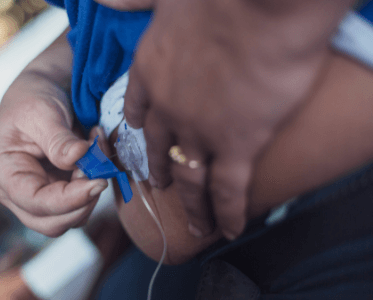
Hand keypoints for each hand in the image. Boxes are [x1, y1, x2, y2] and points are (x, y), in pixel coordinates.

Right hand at [0, 76, 107, 236]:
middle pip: (52, 223)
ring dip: (92, 192)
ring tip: (96, 153)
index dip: (69, 200)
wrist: (42, 90)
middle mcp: (18, 193)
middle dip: (81, 202)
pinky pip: (83, 202)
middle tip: (98, 169)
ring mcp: (40, 195)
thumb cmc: (32, 98)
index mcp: (4, 174)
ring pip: (72, 217)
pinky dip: (95, 184)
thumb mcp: (42, 112)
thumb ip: (58, 140)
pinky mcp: (60, 191)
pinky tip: (97, 157)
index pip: (35, 203)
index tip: (97, 182)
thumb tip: (79, 158)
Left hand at [94, 0, 350, 238]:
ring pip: (191, 179)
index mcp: (151, 73)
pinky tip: (231, 229)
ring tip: (194, 225)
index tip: (140, 139)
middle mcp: (168, 107)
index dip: (138, 128)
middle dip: (159, 172)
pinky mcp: (237, 143)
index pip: (137, 110)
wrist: (259, 3)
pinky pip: (228, 189)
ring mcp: (199, 130)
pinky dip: (230, 214)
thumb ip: (131, 0)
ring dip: (193, 206)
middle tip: (160, 188)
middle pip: (158, 150)